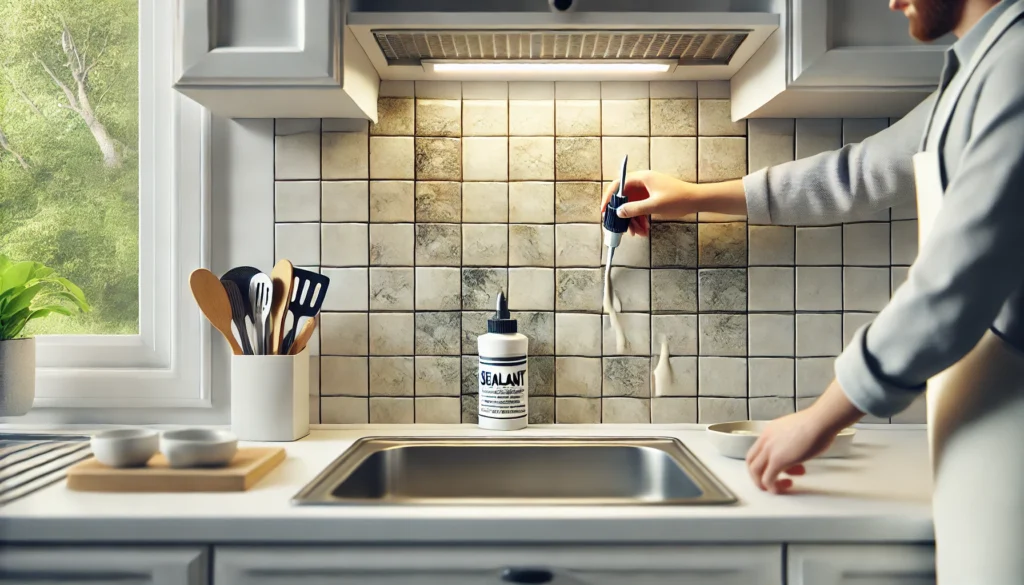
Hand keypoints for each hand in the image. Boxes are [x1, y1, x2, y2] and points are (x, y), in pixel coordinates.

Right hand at [600, 170, 698, 237]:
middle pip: (624, 197)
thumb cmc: (679, 199)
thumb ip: (634, 209)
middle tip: (620, 226)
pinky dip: (640, 219)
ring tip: (638, 233)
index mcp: (642, 178)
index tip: (604, 210)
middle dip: (623, 214)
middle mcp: (643, 182)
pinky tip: (644, 229)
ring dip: (633, 220)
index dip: (609, 198)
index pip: (618, 185)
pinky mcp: (652, 198)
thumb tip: (619, 212)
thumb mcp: (654, 206)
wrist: (697, 200)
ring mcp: (647, 190)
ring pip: (633, 205)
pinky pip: (641, 208)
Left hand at [746, 379, 865, 493]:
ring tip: (781, 486)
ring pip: (755, 472)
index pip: (758, 450)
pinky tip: (784, 488)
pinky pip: (767, 479)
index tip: (783, 466)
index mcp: (770, 431)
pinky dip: (773, 487)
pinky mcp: (778, 461)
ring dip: (765, 483)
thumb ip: (792, 443)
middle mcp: (766, 440)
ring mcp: (770, 450)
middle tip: (772, 481)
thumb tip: (797, 453)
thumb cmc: (817, 424)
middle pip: (751, 461)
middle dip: (759, 474)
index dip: (767, 462)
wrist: (821, 421)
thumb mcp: (798, 432)